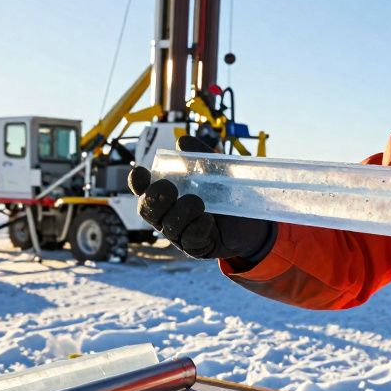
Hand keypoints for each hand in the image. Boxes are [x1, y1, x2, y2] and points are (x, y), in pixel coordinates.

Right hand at [127, 136, 274, 262]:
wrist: (253, 220)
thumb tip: (182, 142)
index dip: (137, 183)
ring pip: (168, 227)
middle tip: (170, 188)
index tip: (139, 172)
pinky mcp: (196, 248)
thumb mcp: (216, 171)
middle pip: (147, 210)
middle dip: (155, 198)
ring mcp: (180, 234)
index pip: (144, 189)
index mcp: (167, 195)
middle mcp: (168, 216)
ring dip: (181, 212)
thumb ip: (199, 156)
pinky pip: (188, 240)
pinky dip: (196, 228)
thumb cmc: (227, 193)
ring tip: (198, 203)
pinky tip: (207, 220)